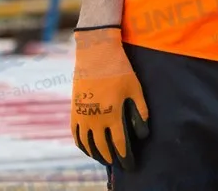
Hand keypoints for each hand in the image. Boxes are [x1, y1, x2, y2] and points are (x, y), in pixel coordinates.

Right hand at [71, 27, 149, 168]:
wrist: (96, 53)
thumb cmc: (119, 69)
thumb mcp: (135, 88)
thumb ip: (140, 110)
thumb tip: (143, 131)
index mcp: (112, 114)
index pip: (118, 144)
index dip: (125, 156)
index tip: (130, 164)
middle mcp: (95, 119)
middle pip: (102, 148)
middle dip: (112, 158)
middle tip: (118, 164)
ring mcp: (82, 115)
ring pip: (87, 144)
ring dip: (96, 154)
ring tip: (104, 158)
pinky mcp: (74, 110)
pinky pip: (76, 135)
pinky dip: (82, 145)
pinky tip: (88, 147)